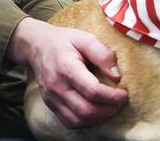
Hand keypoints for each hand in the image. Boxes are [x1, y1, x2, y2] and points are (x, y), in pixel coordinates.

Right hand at [8, 17, 127, 128]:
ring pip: (78, 120)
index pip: (92, 91)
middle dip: (108, 110)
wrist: (36, 46)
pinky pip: (69, 122)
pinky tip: (96, 112)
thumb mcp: (84, 38)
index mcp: (66, 68)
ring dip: (98, 118)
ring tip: (110, 108)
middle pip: (86, 110)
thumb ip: (102, 54)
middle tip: (119, 102)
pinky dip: (86, 122)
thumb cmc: (63, 40)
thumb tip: (116, 76)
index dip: (112, 96)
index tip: (124, 93)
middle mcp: (57, 86)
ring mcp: (51, 98)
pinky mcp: (50, 105)